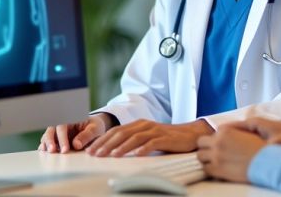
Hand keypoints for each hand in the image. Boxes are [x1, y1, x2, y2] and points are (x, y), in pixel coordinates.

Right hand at [38, 113, 114, 152]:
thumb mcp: (95, 129)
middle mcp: (62, 124)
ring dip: (46, 144)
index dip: (62, 138)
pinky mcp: (56, 139)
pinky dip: (45, 147)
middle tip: (52, 151)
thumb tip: (76, 145)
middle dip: (50, 141)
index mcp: (70, 118)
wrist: (95, 127)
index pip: (62, 127)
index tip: (65, 150)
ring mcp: (58, 132)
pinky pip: (48, 142)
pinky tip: (45, 154)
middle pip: (51, 130)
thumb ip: (86, 135)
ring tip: (48, 153)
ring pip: (47, 136)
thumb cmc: (95, 126)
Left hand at [86, 119, 213, 156]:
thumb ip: (132, 140)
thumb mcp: (147, 136)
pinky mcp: (165, 138)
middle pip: (121, 133)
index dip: (102, 140)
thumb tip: (111, 149)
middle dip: (107, 144)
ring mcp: (155, 131)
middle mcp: (144, 125)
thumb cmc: (166, 138)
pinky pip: (152, 143)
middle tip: (96, 154)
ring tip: (112, 155)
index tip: (91, 150)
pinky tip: (136, 155)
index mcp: (138, 124)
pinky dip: (143, 149)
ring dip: (122, 147)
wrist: (189, 134)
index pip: (115, 131)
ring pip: (135, 138)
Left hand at [196, 125, 266, 182]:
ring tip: (215, 161)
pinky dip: (210, 169)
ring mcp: (216, 156)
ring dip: (206, 157)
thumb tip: (231, 132)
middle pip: (201, 142)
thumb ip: (236, 130)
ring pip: (199, 156)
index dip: (218, 138)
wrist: (267, 163)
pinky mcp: (217, 169)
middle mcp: (218, 142)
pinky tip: (218, 170)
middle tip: (214, 152)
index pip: (214, 132)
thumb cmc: (262, 148)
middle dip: (206, 146)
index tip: (223, 144)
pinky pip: (205, 169)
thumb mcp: (250, 131)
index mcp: (226, 131)